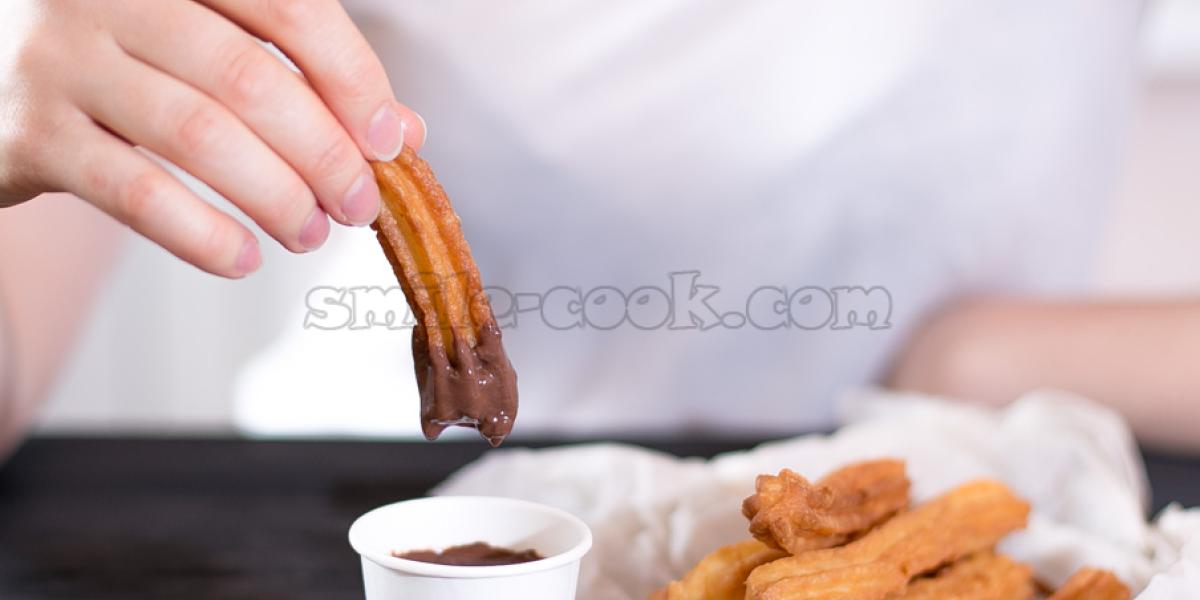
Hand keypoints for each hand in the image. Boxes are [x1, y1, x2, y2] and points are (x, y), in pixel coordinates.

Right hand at [0, 0, 425, 276]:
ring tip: (309, 232)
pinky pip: (135, 192)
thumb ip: (303, 75)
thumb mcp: (211, 42)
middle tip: (358, 205)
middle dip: (323, 153)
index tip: (389, 141)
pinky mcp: (29, 132)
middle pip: (249, 77)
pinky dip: (201, 234)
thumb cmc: (128, 57)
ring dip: (274, 196)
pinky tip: (242, 258)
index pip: (288, 5)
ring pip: (198, 134)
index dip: (352, 77)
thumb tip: (401, 134)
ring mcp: (60, 56)